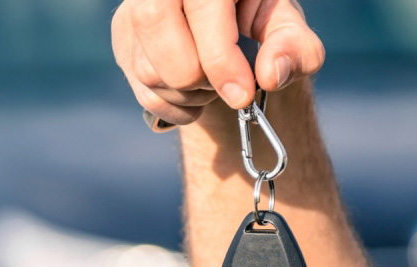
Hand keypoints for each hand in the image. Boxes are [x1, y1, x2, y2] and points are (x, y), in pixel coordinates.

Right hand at [112, 0, 323, 125]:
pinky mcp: (122, 38)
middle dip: (196, 74)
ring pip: (147, 68)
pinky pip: (141, 90)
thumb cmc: (259, 22)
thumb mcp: (286, 28)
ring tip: (214, 85)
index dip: (220, 57)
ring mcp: (133, 9)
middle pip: (156, 25)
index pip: (201, 6)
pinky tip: (195, 95)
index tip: (242, 95)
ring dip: (188, 95)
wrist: (225, 28)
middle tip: (227, 84)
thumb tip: (271, 75)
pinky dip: (174, 107)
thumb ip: (294, 48)